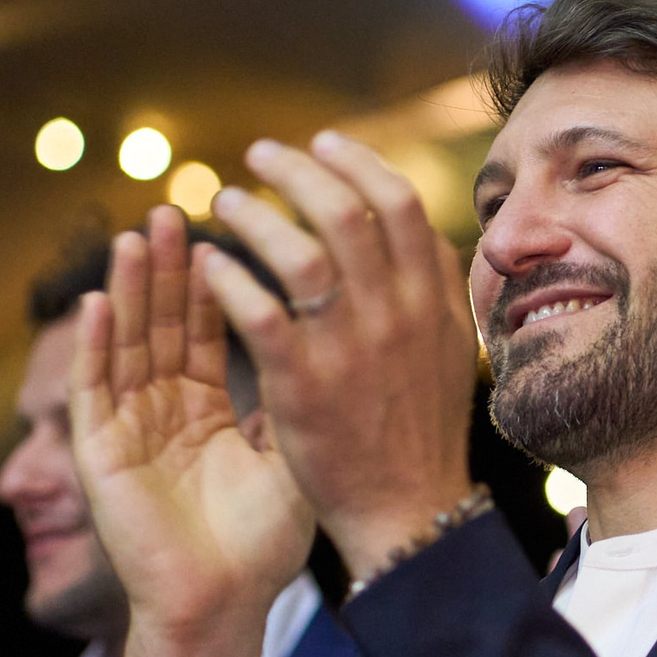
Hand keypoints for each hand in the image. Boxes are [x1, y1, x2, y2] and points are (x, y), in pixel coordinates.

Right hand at [70, 209, 317, 650]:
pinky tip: (97, 305)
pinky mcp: (100, 456)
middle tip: (178, 206)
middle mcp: (160, 411)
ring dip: (128, 290)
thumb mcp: (287, 459)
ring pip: (124, 345)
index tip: (224, 227)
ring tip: (136, 233)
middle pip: (160, 324)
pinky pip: (94, 392)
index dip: (210, 281)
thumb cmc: (257, 547)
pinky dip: (94, 347)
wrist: (220, 608)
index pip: (203, 330)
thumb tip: (323, 339)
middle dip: (167, 267)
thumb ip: (292, 398)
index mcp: (203, 411)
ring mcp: (127, 430)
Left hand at [202, 131, 477, 576]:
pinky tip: (208, 267)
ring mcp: (349, 349)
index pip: (398, 202)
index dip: (357, 163)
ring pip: (298, 250)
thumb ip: (433, 288)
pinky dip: (229, 279)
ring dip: (254, 215)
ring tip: (222, 202)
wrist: (408, 512)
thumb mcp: (448, 350)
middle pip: (345, 209)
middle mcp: (396, 314)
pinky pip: (258, 311)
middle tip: (259, 155)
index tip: (324, 143)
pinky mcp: (302, 386)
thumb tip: (421, 231)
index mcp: (432, 300)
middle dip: (295, 170)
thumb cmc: (421, 434)